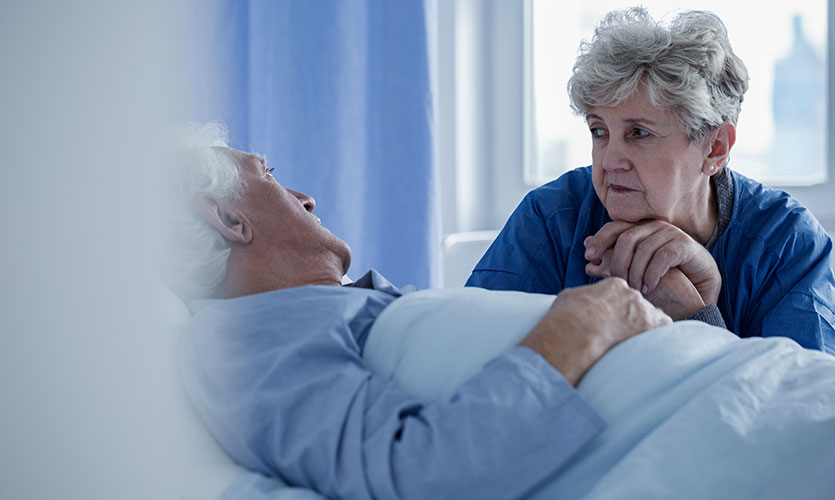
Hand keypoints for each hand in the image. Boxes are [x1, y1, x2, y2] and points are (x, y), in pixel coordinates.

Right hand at [519, 278, 670, 384]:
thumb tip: (579, 300)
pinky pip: (665, 328)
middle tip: (620, 335)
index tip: (611, 321)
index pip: (623, 294)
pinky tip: (649, 344)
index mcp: (613, 285)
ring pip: (651, 318)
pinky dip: (659, 335)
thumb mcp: (569, 297)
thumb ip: (582, 296)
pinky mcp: (652, 324)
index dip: (618, 309)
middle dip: (632, 319)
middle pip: (638, 306)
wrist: (575, 333)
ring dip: (644, 329)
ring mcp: (643, 308)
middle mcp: (631, 293)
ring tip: (631, 343)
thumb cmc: (566, 318)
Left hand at [584, 220, 720, 304]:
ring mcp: (670, 233)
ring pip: (644, 249)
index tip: (589, 257)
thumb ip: (614, 255)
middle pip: (627, 238)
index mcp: (639, 229)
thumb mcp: (635, 264)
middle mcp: (653, 227)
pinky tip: (648, 287)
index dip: (600, 240)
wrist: (699, 281)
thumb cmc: (662, 274)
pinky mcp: (684, 244)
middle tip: (616, 281)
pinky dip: (652, 273)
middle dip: (617, 261)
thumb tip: (587, 246)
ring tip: (634, 289)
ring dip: (636, 272)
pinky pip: (662, 257)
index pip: (615, 228)